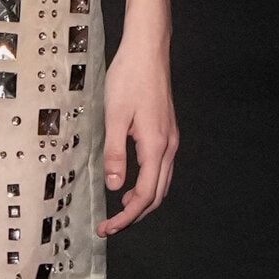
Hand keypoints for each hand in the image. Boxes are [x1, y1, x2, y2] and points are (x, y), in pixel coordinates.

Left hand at [97, 28, 178, 237]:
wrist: (147, 50)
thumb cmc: (129, 78)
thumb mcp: (114, 116)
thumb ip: (115, 153)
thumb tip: (114, 186)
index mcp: (156, 146)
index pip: (145, 195)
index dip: (126, 217)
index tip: (107, 228)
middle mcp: (169, 146)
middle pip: (157, 195)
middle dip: (135, 215)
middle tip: (110, 226)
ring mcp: (170, 139)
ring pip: (161, 183)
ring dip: (142, 201)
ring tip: (118, 210)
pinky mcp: (166, 132)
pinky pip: (160, 168)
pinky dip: (147, 184)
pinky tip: (130, 183)